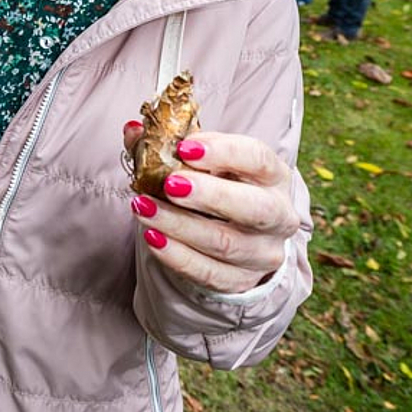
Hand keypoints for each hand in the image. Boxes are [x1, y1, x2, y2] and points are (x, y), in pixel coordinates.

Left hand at [124, 126, 301, 293]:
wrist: (238, 235)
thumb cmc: (219, 186)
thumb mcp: (203, 162)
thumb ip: (168, 145)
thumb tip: (133, 130)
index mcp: (273, 176)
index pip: (258, 159)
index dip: (224, 152)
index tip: (185, 148)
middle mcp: (278, 215)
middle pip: (253, 208)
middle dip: (210, 195)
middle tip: (170, 184)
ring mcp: (263, 253)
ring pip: (225, 243)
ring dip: (180, 225)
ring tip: (143, 207)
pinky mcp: (241, 281)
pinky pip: (209, 272)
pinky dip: (178, 256)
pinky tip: (152, 237)